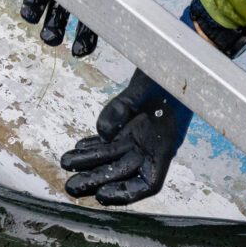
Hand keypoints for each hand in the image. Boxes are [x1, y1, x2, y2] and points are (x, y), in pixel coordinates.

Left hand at [61, 69, 192, 204]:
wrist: (179, 51)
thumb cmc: (170, 68)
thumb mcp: (147, 84)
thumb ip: (123, 107)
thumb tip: (102, 132)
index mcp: (165, 143)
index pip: (149, 182)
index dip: (125, 193)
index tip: (101, 195)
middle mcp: (153, 144)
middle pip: (123, 171)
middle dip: (96, 179)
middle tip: (70, 186)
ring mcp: (142, 134)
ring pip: (113, 156)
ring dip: (90, 161)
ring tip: (66, 162)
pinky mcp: (133, 123)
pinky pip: (113, 140)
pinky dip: (95, 145)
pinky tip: (78, 146)